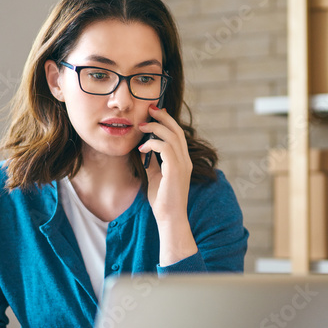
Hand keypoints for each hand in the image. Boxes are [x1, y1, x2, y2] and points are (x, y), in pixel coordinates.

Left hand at [138, 105, 196, 264]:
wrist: (170, 218)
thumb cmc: (162, 201)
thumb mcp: (156, 176)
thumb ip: (153, 162)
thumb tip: (144, 149)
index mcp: (183, 161)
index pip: (177, 135)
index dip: (167, 121)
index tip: (155, 113)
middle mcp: (185, 160)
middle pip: (177, 130)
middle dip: (163, 117)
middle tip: (149, 109)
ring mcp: (183, 164)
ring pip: (172, 136)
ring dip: (155, 128)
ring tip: (142, 127)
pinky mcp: (176, 170)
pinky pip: (165, 148)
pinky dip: (152, 144)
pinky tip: (142, 149)